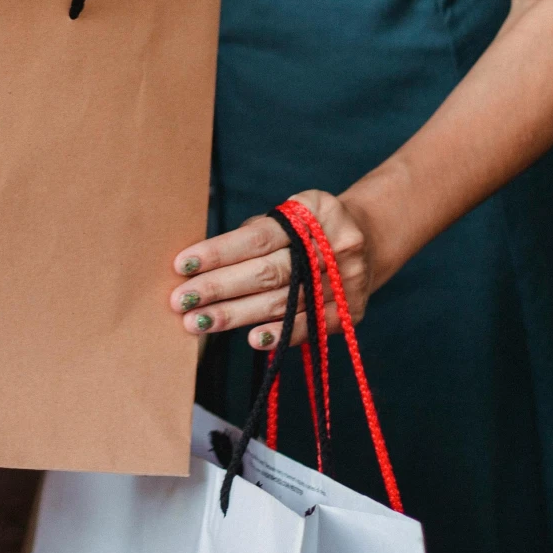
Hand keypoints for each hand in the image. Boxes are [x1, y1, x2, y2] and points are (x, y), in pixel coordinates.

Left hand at [168, 189, 375, 350]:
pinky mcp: (350, 312)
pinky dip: (279, 334)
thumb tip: (200, 264)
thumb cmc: (309, 229)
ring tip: (198, 323)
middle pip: (268, 272)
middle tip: (181, 301)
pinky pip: (309, 327)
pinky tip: (251, 339)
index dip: (219, 252)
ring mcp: (345, 281)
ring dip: (236, 315)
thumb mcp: (290, 216)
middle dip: (219, 288)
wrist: (371, 239)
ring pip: (283, 303)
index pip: (257, 236)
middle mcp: (332, 246)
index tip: (182, 265)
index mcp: (313, 212)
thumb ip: (253, 234)